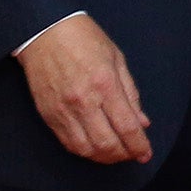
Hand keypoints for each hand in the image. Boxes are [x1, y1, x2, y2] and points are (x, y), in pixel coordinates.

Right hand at [16, 14, 152, 164]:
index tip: (145, 153)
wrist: (45, 32)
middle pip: (107, 144)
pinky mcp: (49, 116)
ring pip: (86, 149)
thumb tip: (142, 122)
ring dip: (104, 158)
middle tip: (132, 153)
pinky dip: (85, 151)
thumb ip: (130, 93)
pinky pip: (69, 143)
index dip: (139, 145)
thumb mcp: (117, 59)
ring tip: (116, 153)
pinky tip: (96, 147)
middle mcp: (84, 101)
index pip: (126, 126)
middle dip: (124, 155)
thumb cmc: (84, 39)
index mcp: (105, 83)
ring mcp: (64, 111)